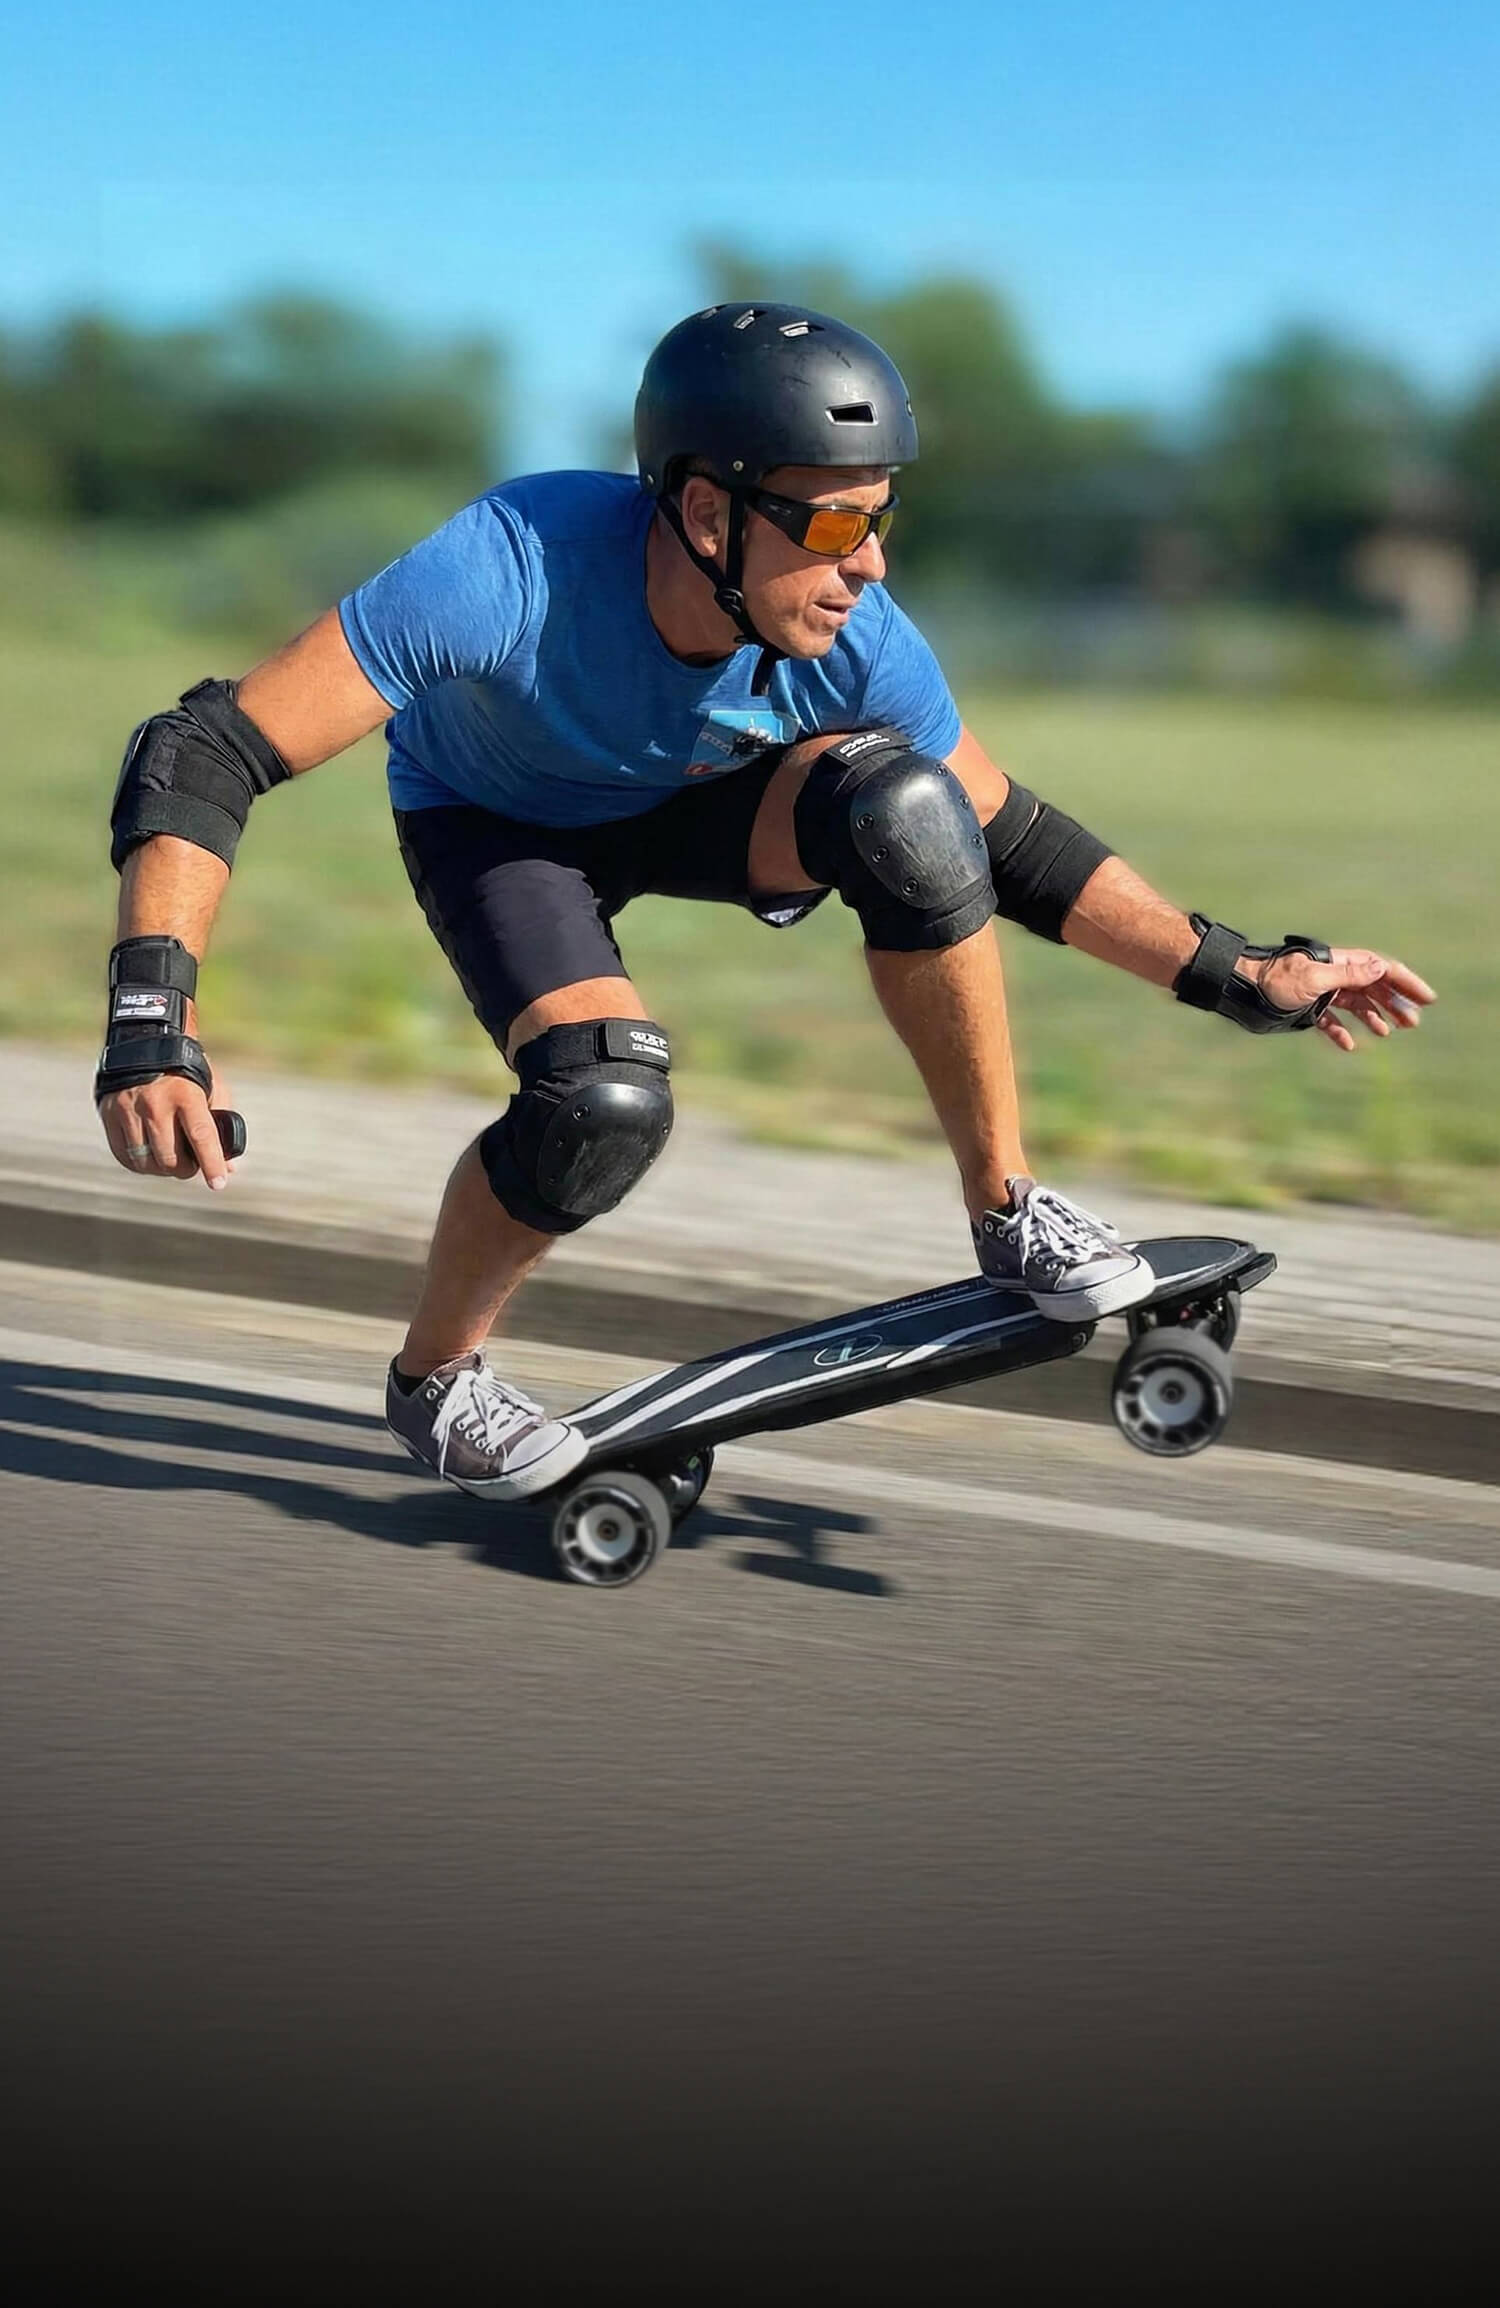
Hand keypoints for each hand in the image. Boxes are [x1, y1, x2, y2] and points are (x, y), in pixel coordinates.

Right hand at [100, 1060, 238, 1187]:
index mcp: (186, 1095)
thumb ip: (221, 1127)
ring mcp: (129, 1109)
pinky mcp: (110, 1113)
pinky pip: (124, 1156)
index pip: (201, 1138)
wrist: (145, 1041)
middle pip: (171, 1159)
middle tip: (190, 1165)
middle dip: (185, 1169)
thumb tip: (230, 1168)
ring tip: (170, 1160)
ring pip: (146, 1162)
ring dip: (161, 1169)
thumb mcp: (212, 1088)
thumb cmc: (186, 1071)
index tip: (218, 1183)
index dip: (211, 1164)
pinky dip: (139, 1164)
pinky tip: (149, 1158)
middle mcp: (155, 1103)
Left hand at [1248, 947, 1437, 1053]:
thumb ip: (1349, 976)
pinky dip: (1342, 1032)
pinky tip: (1350, 1045)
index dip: (1406, 983)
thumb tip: (1381, 968)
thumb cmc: (1275, 981)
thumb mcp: (1315, 979)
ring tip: (1389, 1032)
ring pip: (1356, 1005)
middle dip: (1395, 1003)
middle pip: (1373, 988)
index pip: (1382, 969)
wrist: (1241, 988)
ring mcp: (1322, 992)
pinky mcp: (1308, 1009)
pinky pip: (1331, 1021)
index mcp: (1340, 963)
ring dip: (1374, 1017)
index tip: (1427, 998)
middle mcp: (1335, 976)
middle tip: (1413, 1022)